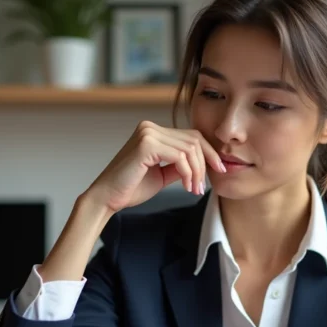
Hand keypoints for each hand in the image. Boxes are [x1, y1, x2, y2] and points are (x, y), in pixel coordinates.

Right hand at [85, 121, 225, 212]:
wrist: (108, 199)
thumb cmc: (131, 188)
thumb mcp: (163, 174)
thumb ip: (180, 165)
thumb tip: (203, 163)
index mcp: (153, 131)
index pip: (191, 135)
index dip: (208, 152)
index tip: (219, 169)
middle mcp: (150, 127)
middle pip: (194, 139)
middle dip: (205, 163)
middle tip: (203, 186)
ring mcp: (148, 133)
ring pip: (190, 148)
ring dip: (197, 172)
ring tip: (194, 189)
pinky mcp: (146, 145)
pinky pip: (180, 157)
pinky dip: (188, 173)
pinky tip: (186, 187)